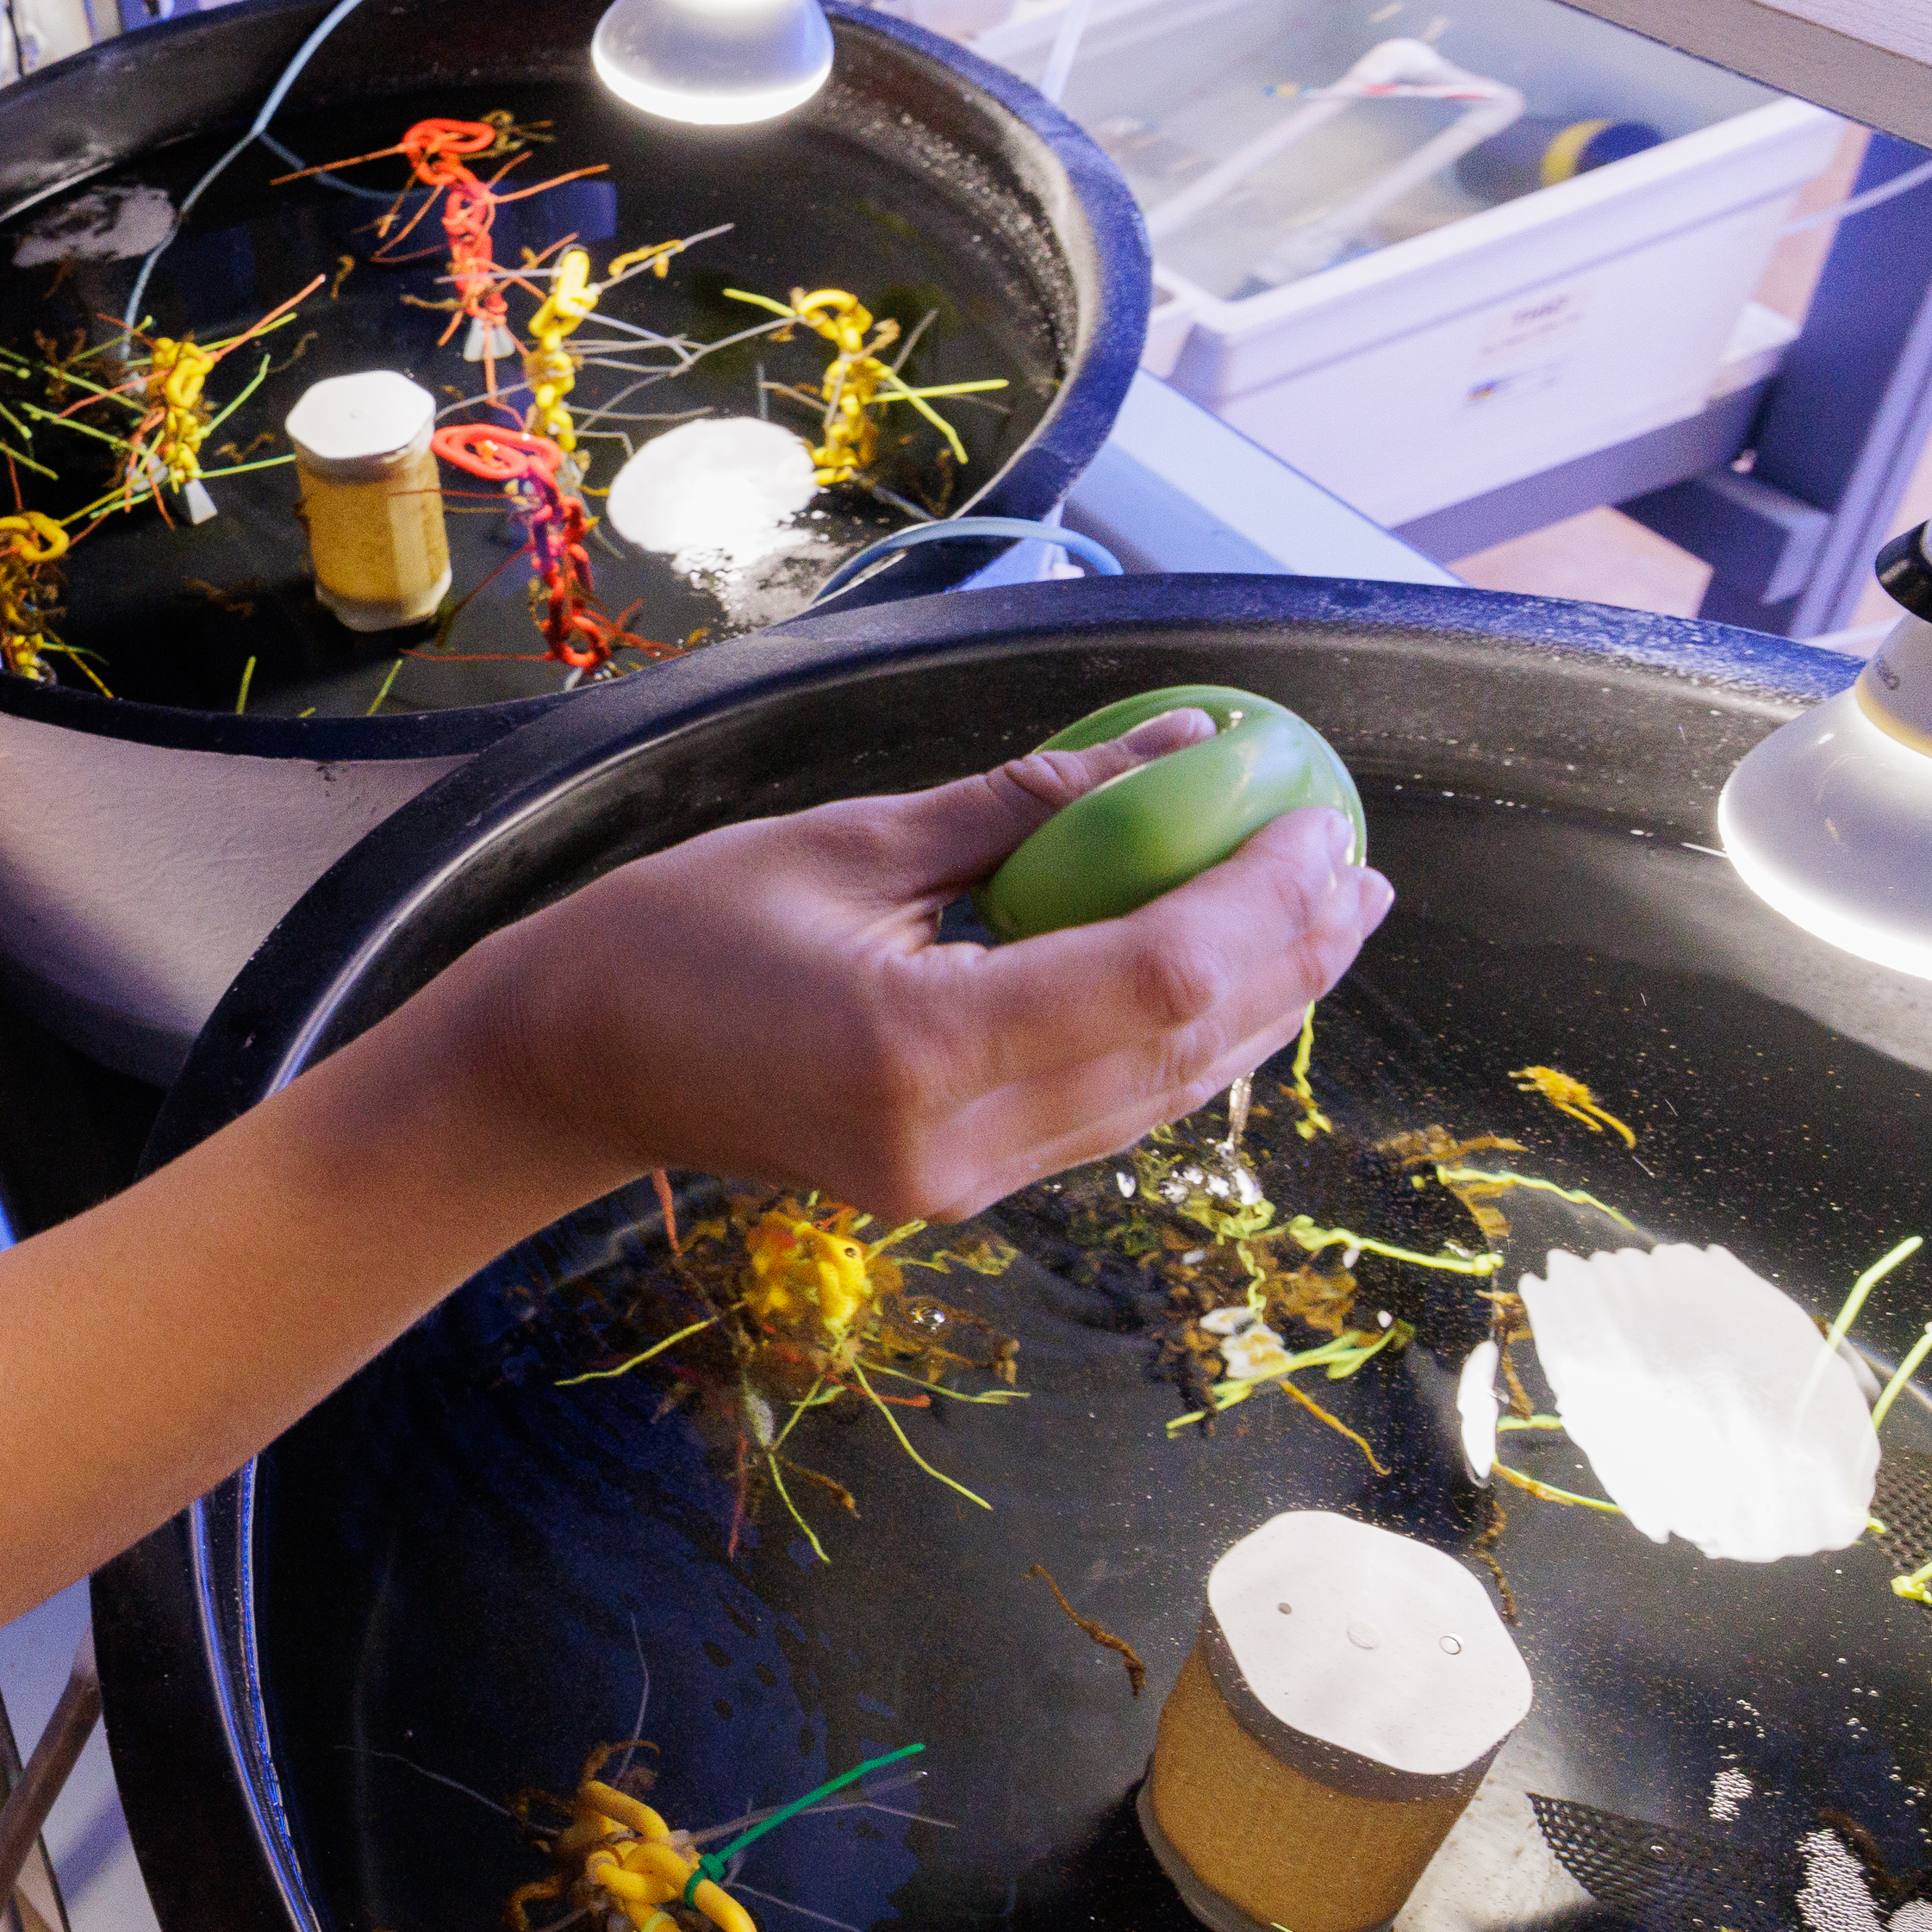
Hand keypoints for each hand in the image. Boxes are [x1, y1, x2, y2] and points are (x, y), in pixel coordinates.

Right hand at [445, 709, 1390, 1222]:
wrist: (576, 1066)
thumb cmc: (676, 931)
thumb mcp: (849, 840)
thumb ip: (1022, 802)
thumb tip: (1176, 744)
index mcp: (919, 1049)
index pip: (1152, 979)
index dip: (1257, 900)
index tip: (1312, 818)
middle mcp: (958, 1143)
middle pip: (1184, 1047)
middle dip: (1290, 951)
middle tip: (1355, 859)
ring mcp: (964, 1183)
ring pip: (1165, 1093)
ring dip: (1261, 1001)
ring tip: (1330, 911)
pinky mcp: (963, 1187)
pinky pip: (1113, 1111)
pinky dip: (1186, 1036)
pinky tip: (1230, 973)